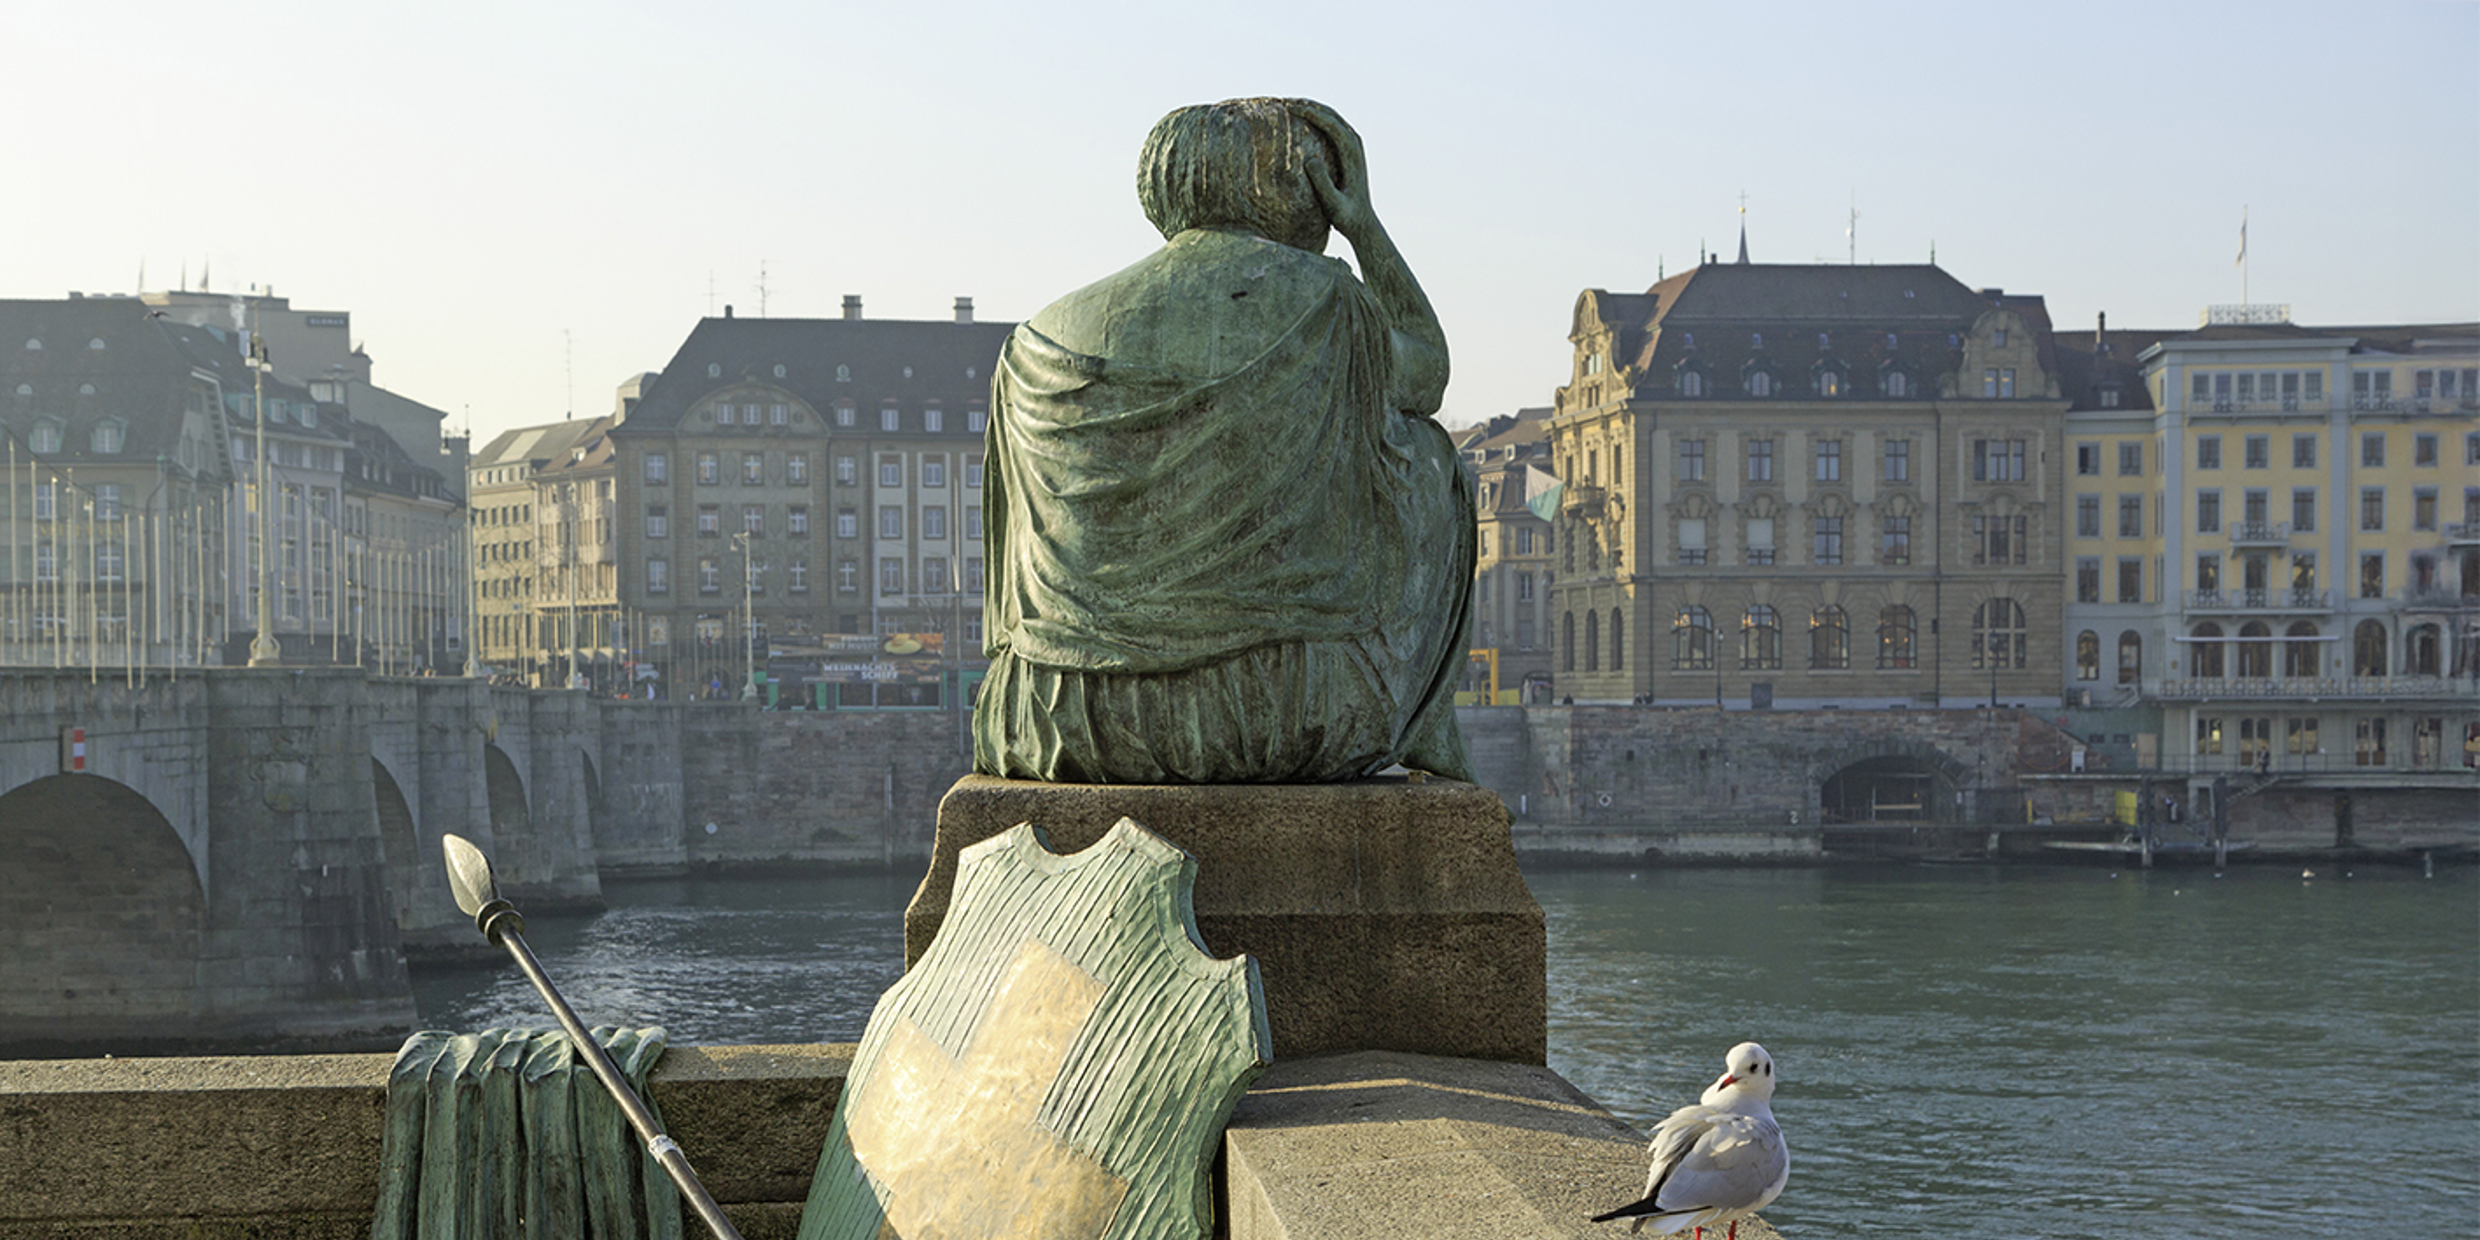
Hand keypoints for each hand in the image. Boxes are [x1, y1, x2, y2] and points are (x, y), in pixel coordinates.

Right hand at [1291, 100, 1374, 238]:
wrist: (1362, 222)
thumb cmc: (1346, 216)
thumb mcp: (1333, 204)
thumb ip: (1322, 183)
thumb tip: (1309, 159)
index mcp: (1352, 154)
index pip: (1331, 125)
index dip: (1311, 114)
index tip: (1291, 109)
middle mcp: (1355, 145)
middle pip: (1331, 115)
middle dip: (1309, 105)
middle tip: (1284, 103)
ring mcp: (1353, 146)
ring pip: (1332, 118)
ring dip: (1312, 109)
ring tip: (1289, 107)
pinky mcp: (1348, 150)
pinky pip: (1331, 127)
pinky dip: (1316, 119)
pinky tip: (1300, 120)